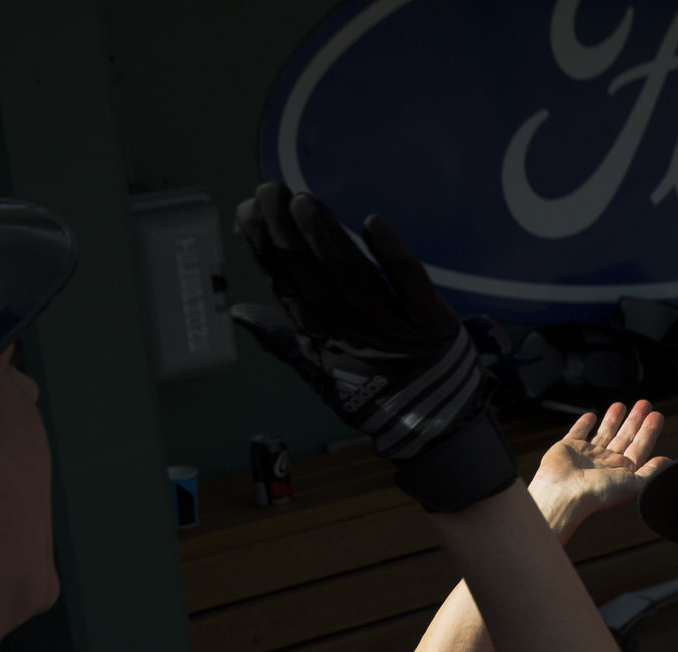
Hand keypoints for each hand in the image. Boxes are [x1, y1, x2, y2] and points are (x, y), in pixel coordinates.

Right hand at [230, 185, 511, 511]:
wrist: (438, 435)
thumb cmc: (376, 398)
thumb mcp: (325, 375)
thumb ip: (283, 341)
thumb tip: (239, 311)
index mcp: (326, 342)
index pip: (290, 289)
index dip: (267, 253)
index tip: (246, 213)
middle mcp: (356, 333)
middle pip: (317, 279)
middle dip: (290, 236)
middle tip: (267, 191)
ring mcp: (396, 329)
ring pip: (356, 278)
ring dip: (329, 240)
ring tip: (304, 201)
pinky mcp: (434, 324)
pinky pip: (411, 285)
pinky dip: (392, 255)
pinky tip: (372, 223)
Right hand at [530, 401, 667, 538]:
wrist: (564, 492)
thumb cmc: (598, 492)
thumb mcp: (634, 483)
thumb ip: (652, 472)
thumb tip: (670, 462)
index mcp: (622, 471)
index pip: (640, 447)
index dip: (650, 431)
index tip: (657, 416)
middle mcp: (606, 463)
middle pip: (625, 437)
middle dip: (636, 421)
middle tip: (645, 404)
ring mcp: (587, 455)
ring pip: (604, 433)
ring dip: (614, 419)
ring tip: (622, 404)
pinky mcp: (568, 448)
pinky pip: (578, 432)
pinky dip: (583, 424)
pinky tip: (590, 415)